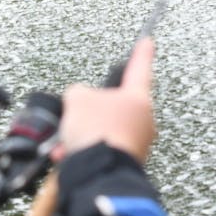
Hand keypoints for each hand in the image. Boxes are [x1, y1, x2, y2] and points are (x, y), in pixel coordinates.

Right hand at [55, 38, 155, 163]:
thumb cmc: (96, 132)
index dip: (142, 52)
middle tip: (78, 112)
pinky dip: (87, 149)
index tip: (148, 42)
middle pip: (117, 104)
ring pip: (108, 129)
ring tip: (68, 140)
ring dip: (87, 132)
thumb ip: (79, 92)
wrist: (98, 172)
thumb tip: (79, 101)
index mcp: (137, 96)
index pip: (140, 66)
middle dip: (94, 109)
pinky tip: (69, 154)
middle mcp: (144, 119)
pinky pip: (105, 148)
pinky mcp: (128, 161)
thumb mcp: (77, 99)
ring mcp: (138, 142)